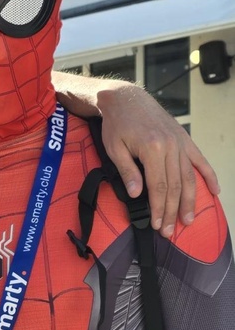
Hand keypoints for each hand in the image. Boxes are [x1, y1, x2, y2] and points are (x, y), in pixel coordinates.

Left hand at [96, 81, 219, 236]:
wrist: (126, 99)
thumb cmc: (117, 124)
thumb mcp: (115, 149)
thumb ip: (128, 172)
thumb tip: (137, 195)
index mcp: (153, 148)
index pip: (159, 187)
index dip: (160, 208)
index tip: (158, 225)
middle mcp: (171, 146)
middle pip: (175, 186)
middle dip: (173, 211)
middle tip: (170, 231)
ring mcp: (180, 142)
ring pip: (188, 177)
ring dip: (189, 201)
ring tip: (188, 220)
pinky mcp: (184, 139)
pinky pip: (199, 160)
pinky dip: (208, 176)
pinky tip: (214, 191)